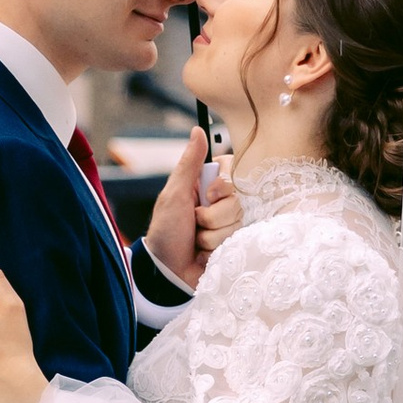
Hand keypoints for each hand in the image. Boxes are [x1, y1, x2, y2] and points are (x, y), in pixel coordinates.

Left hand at [143, 124, 242, 289]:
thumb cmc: (166, 231)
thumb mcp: (174, 194)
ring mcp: (228, 224)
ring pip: (237, 221)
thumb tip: (198, 130)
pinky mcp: (233, 244)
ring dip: (212, 234)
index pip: (232, 172)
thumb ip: (189, 164)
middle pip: (237, 200)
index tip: (208, 195)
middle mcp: (220, 202)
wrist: (167, 272)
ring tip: (196, 240)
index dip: (223, 185)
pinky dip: (217, 248)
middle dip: (212, 216)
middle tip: (194, 222)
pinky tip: (205, 253)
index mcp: (205, 185)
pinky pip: (237, 240)